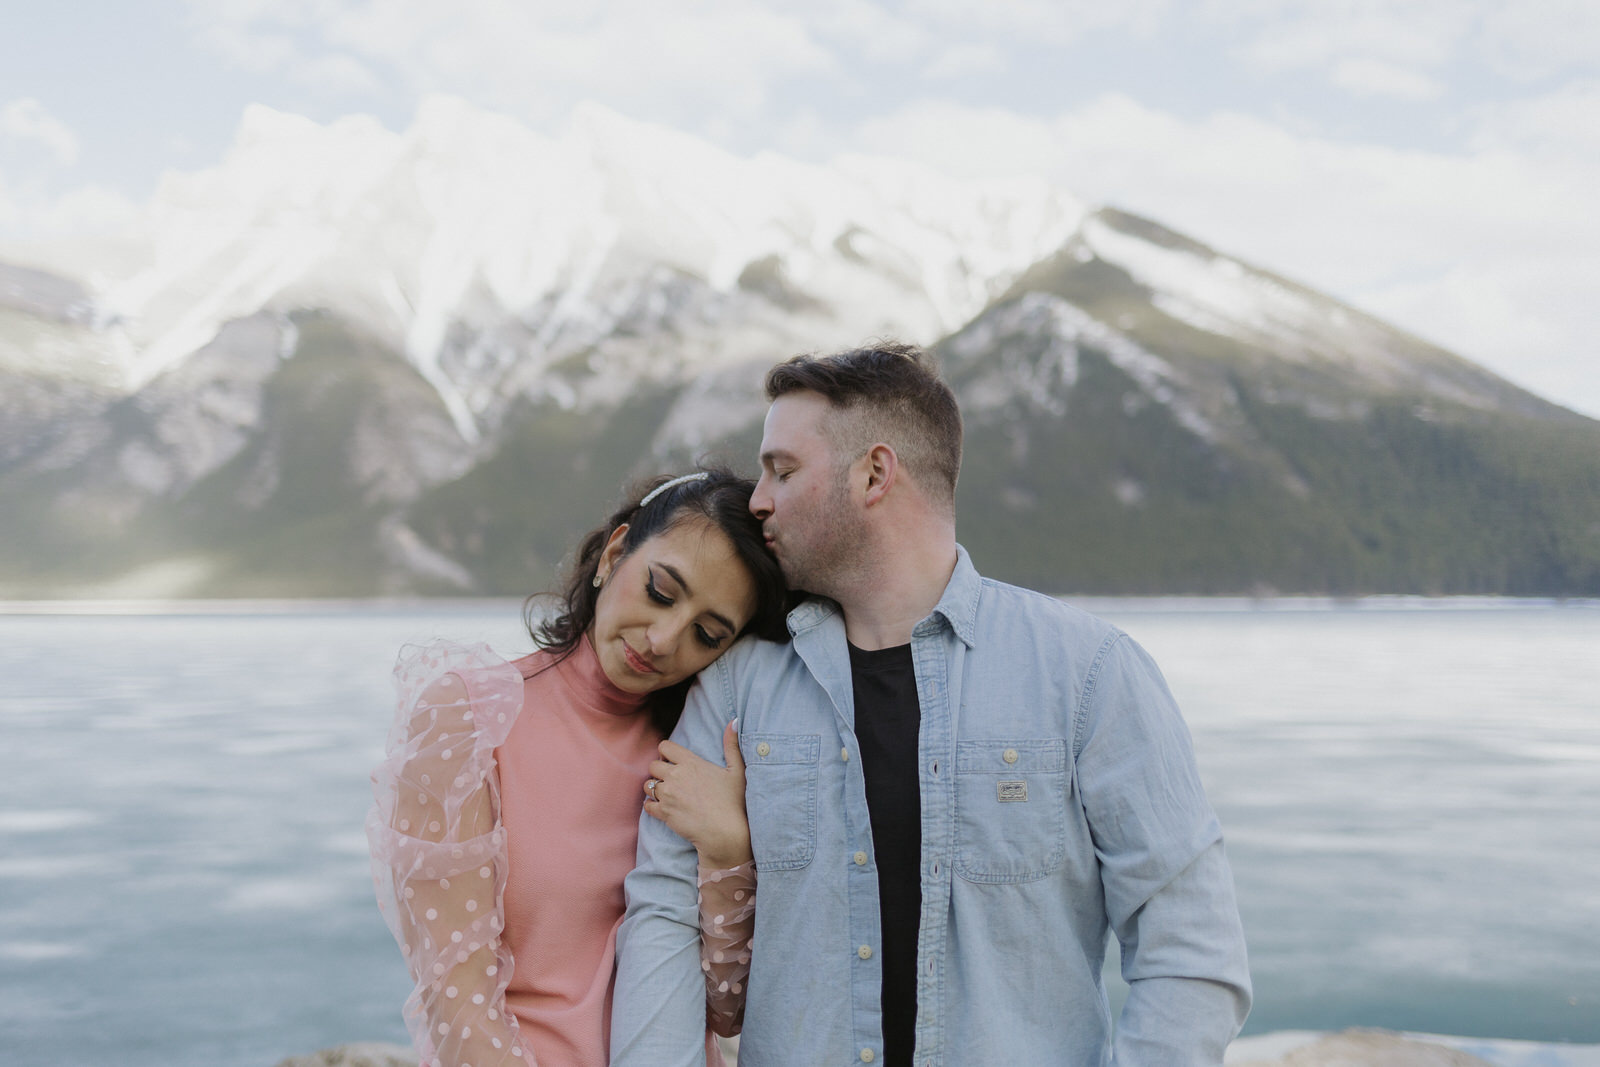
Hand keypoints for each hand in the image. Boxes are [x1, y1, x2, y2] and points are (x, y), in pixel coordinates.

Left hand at [644, 721, 752, 868]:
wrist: (725, 833)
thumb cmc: (734, 802)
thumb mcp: (738, 770)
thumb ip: (732, 744)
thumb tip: (734, 721)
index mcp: (691, 762)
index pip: (664, 747)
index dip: (666, 753)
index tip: (673, 761)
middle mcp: (675, 775)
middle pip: (653, 765)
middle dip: (660, 771)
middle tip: (671, 780)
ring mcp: (668, 795)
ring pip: (648, 785)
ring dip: (655, 788)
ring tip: (667, 794)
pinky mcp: (664, 813)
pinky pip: (647, 805)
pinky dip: (652, 806)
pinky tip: (663, 808)